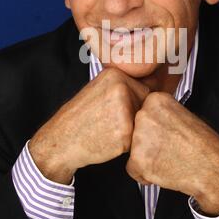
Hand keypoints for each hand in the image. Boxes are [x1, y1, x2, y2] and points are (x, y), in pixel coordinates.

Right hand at [29, 68, 149, 183]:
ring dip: (132, 130)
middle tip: (110, 123)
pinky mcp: (125, 132)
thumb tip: (157, 82)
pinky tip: (107, 140)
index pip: (144, 89)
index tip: (116, 112)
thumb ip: (123, 85)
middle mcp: (121, 88)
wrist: (61, 139)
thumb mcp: (99, 90)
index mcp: (115, 74)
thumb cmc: (80, 117)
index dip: (135, 104)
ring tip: (107, 130)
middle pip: (146, 105)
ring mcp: (124, 109)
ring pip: (143, 122)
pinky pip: (137, 138)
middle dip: (135, 117)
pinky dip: (126, 144)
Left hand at [126, 92, 218, 215]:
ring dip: (146, 158)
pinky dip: (144, 174)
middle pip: (133, 131)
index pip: (141, 114)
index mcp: (156, 100)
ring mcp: (140, 137)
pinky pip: (132, 169)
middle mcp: (144, 115)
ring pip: (132, 150)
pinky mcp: (138, 160)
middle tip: (169, 147)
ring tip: (169, 158)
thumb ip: (160, 113)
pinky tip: (163, 170)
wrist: (214, 169)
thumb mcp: (182, 114)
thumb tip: (144, 117)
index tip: (168, 133)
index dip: (154, 128)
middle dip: (147, 142)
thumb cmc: (203, 144)